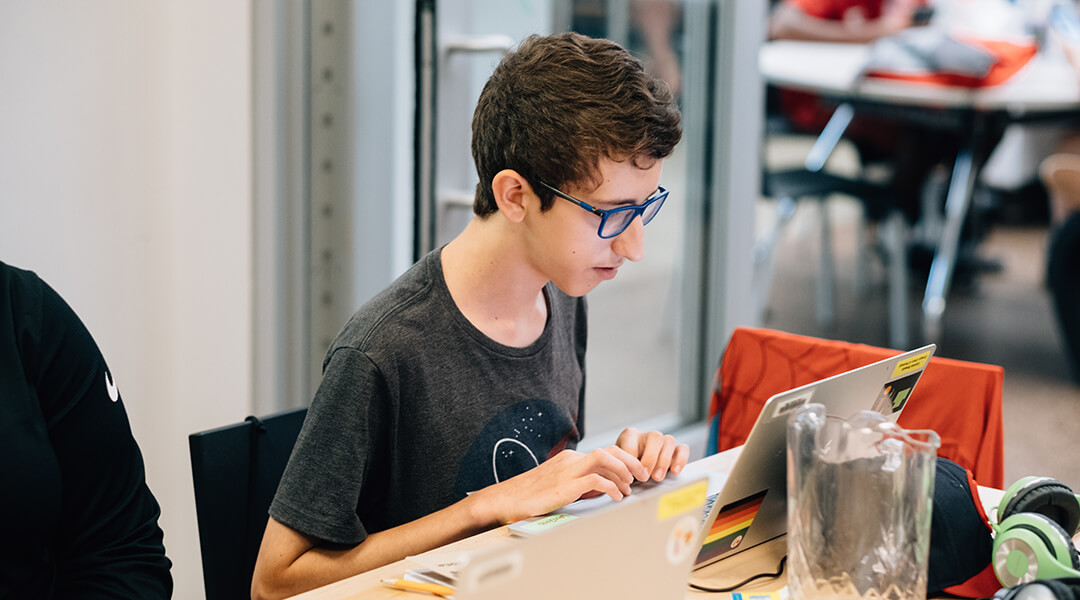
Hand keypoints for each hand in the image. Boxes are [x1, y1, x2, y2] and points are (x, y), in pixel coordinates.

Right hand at [471, 446, 649, 525]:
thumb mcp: (559, 485)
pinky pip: (595, 480)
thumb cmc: (531, 496)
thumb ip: (579, 483)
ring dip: (623, 471)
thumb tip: (601, 489)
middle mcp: (571, 459)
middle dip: (631, 461)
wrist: (506, 500)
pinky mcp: (565, 485)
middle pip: (609, 450)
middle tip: (643, 476)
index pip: (604, 452)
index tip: (634, 474)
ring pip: (604, 458)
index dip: (624, 460)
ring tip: (632, 486)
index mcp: (570, 458)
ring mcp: (568, 471)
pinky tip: (617, 497)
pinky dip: (611, 487)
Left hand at [614, 427, 689, 481]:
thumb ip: (619, 468)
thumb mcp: (617, 467)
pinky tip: (675, 471)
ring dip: (664, 461)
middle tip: (645, 476)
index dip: (631, 457)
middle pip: (655, 437)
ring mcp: (663, 442)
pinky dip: (681, 459)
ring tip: (657, 478)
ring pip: (669, 441)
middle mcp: (648, 436)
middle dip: (650, 458)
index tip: (630, 474)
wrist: (631, 474)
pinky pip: (683, 449)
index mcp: (630, 435)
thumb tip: (623, 477)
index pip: (632, 440)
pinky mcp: (675, 450)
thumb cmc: (623, 470)